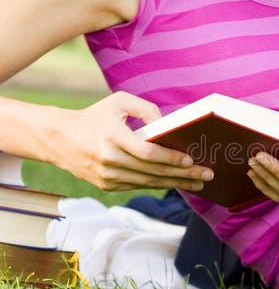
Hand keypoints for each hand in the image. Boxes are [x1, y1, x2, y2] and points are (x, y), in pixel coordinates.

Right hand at [47, 92, 213, 191]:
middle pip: (153, 171)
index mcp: (112, 136)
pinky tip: (176, 182)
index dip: (170, 158)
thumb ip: (145, 108)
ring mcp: (107, 176)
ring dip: (175, 183)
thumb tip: (167, 125)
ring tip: (197, 183)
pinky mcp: (106, 185)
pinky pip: (138, 186)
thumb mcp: (118, 102)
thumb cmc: (95, 116)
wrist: (60, 139)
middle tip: (206, 176)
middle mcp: (109, 159)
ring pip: (148, 182)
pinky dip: (158, 184)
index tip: (190, 160)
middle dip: (183, 174)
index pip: (147, 152)